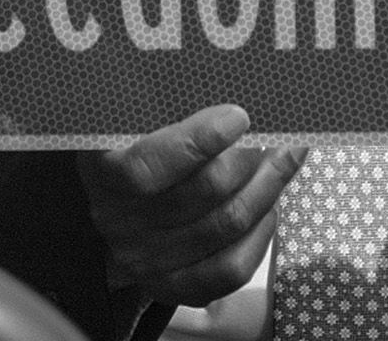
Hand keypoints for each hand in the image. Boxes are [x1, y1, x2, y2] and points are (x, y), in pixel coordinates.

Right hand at [76, 105, 306, 306]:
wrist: (117, 208)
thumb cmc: (136, 148)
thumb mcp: (133, 121)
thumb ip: (171, 109)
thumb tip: (234, 103)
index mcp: (102, 171)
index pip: (147, 167)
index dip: (198, 142)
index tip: (239, 116)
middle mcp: (118, 221)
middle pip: (203, 192)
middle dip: (252, 158)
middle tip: (278, 134)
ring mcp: (145, 259)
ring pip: (226, 226)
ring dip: (268, 187)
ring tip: (285, 158)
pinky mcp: (173, 285)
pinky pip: (230, 269)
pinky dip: (261, 234)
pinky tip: (271, 205)